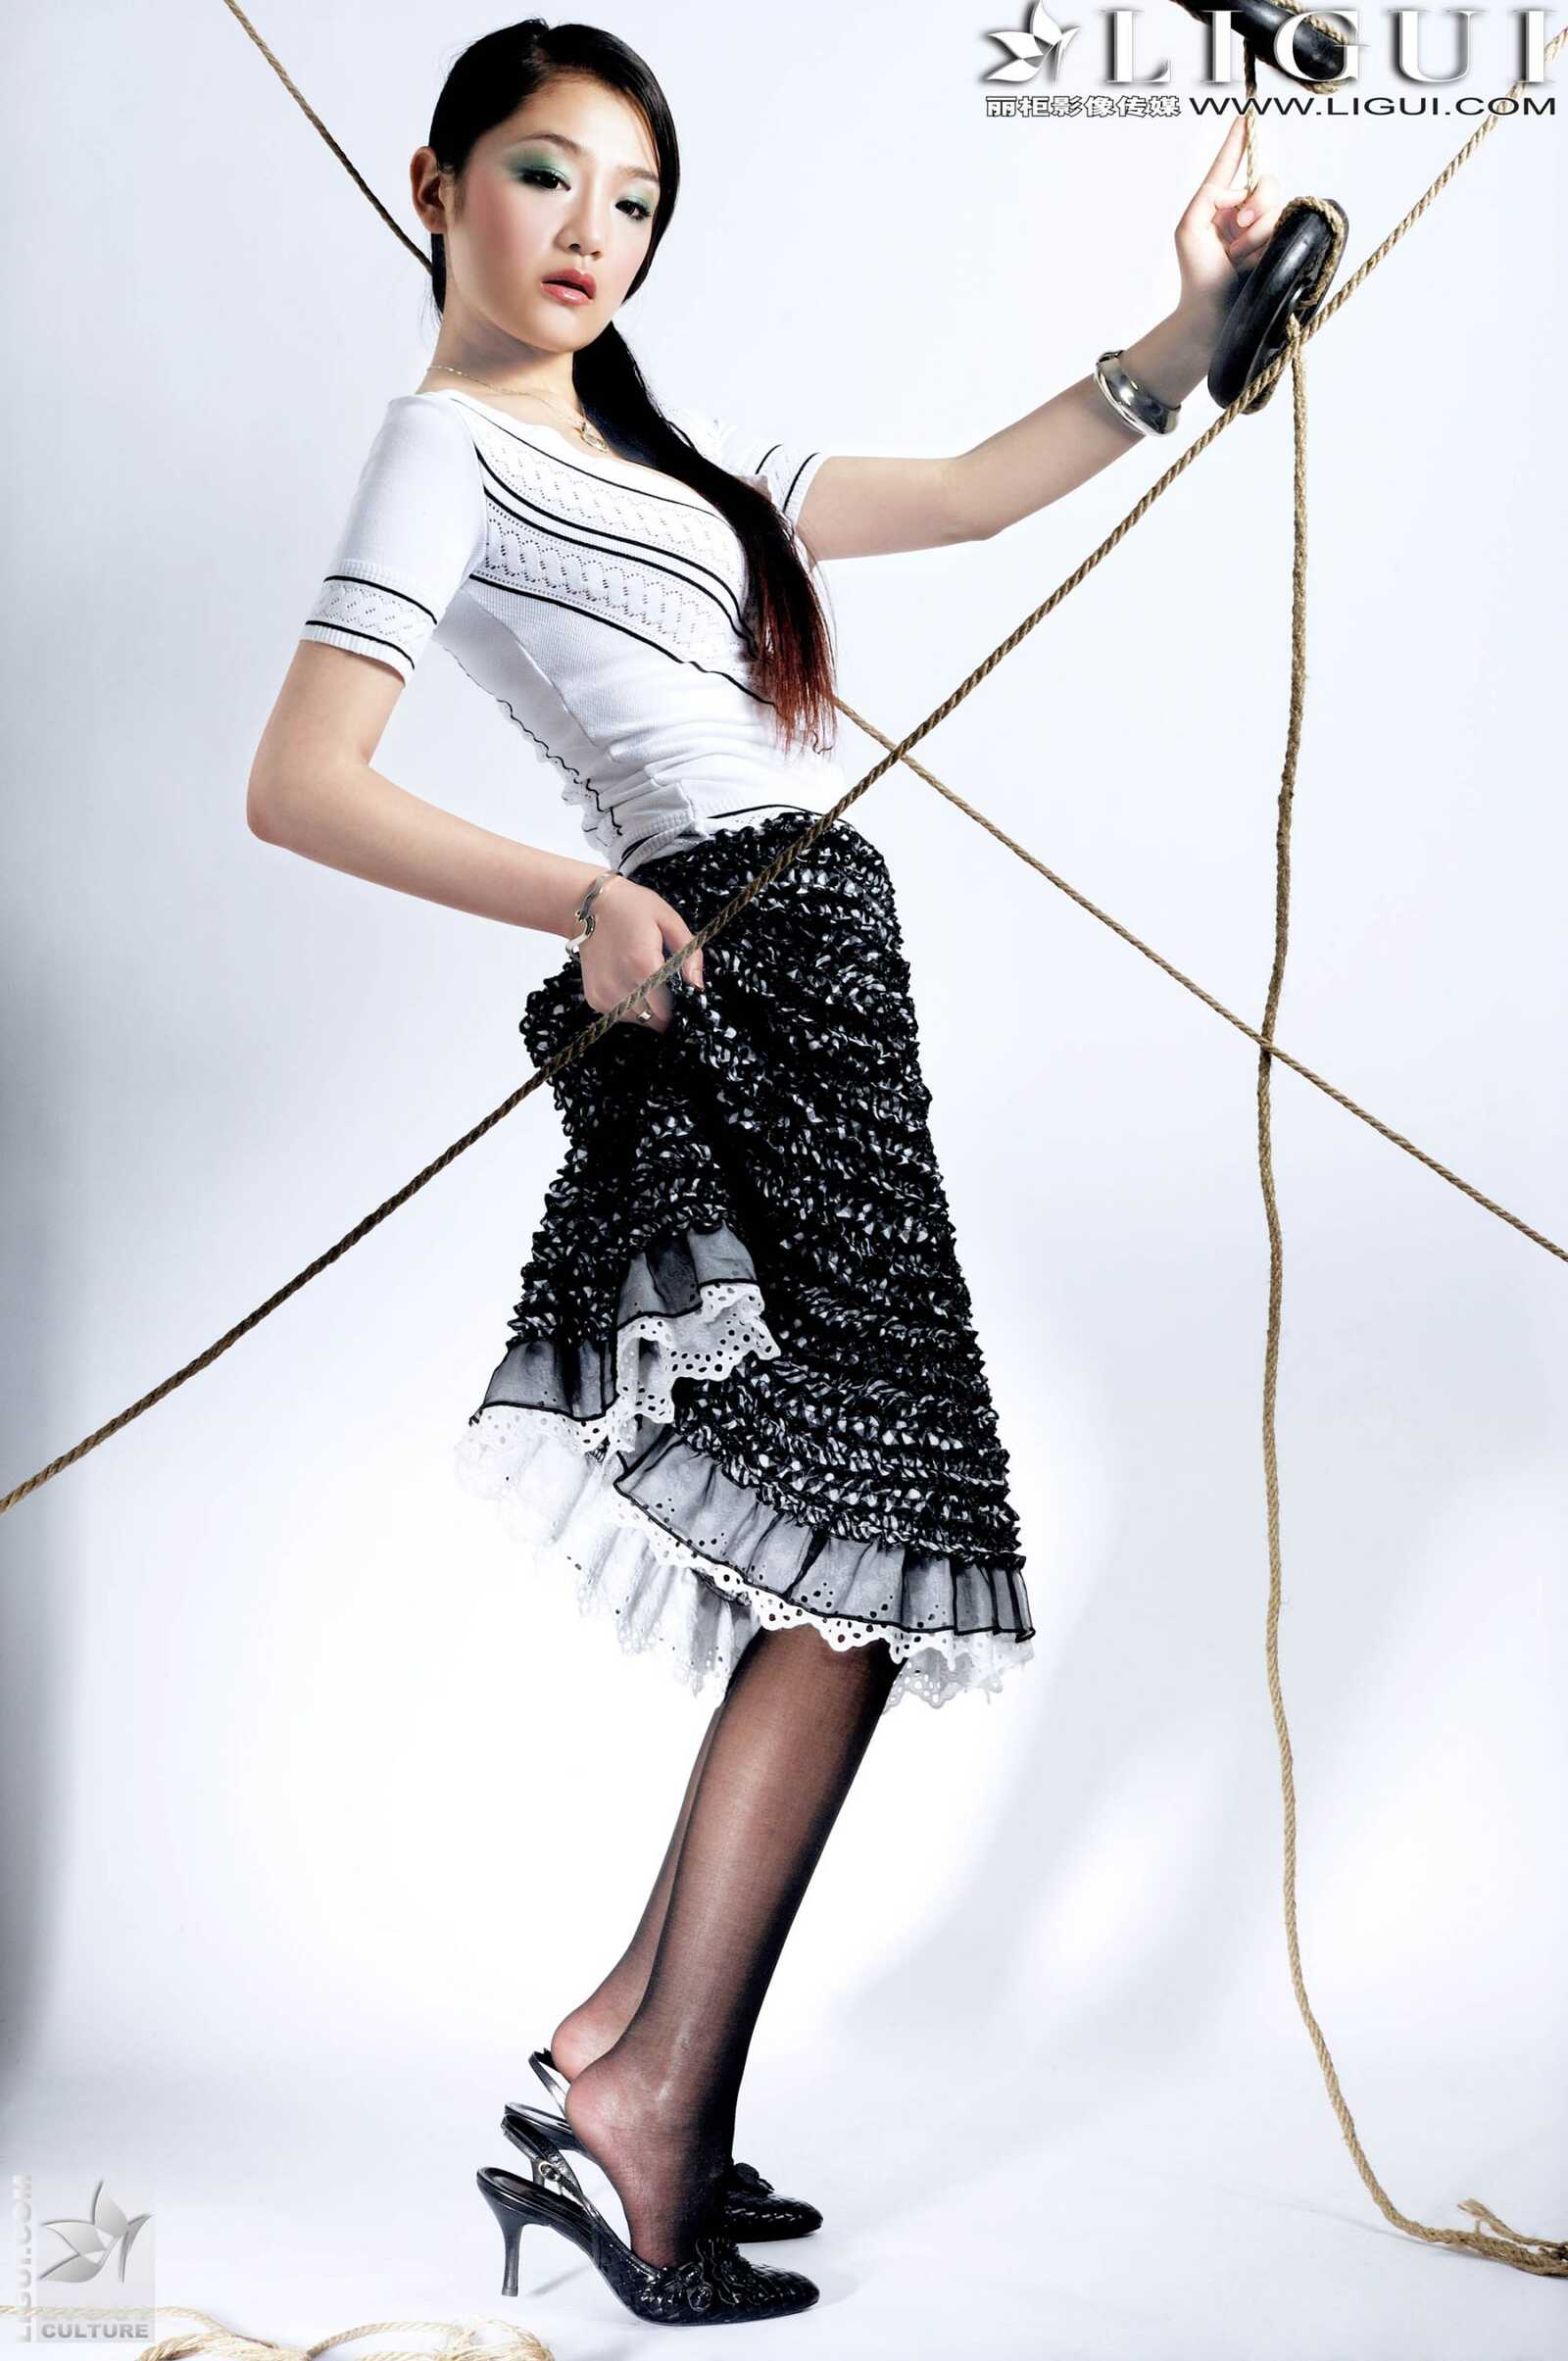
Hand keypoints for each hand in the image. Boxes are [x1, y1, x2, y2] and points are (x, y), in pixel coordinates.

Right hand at [578, 874, 704, 1032]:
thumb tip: (698, 986)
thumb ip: (690, 954)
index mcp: (642, 964)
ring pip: (638, 1019)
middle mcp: (620, 983)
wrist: (589, 905)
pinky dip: (629, 1006)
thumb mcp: (669, 920)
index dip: (679, 1005)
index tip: (682, 993)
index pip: (667, 1008)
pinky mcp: (594, 997)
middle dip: (664, 1007)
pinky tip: (630, 983)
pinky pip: (619, 1015)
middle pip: (654, 1017)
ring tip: (645, 980)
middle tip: (664, 984)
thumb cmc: (631, 908)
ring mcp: (604, 993)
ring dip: (647, 1007)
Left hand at [1173, 116, 1285, 327]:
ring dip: (1256, 232)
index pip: (1229, 164)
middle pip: (1264, 183)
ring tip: (1239, 258)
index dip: (1238, 139)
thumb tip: (1240, 192)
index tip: (1246, 111)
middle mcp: (1243, 212)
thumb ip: (1209, 195)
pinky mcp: (1280, 246)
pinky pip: (1286, 225)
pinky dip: (1266, 241)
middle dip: (1254, 204)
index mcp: (1218, 204)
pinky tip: (1252, 262)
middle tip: (1236, 231)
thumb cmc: (1196, 276)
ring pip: (1276, 206)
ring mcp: (1264, 230)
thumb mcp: (1188, 228)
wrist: (1212, 317)